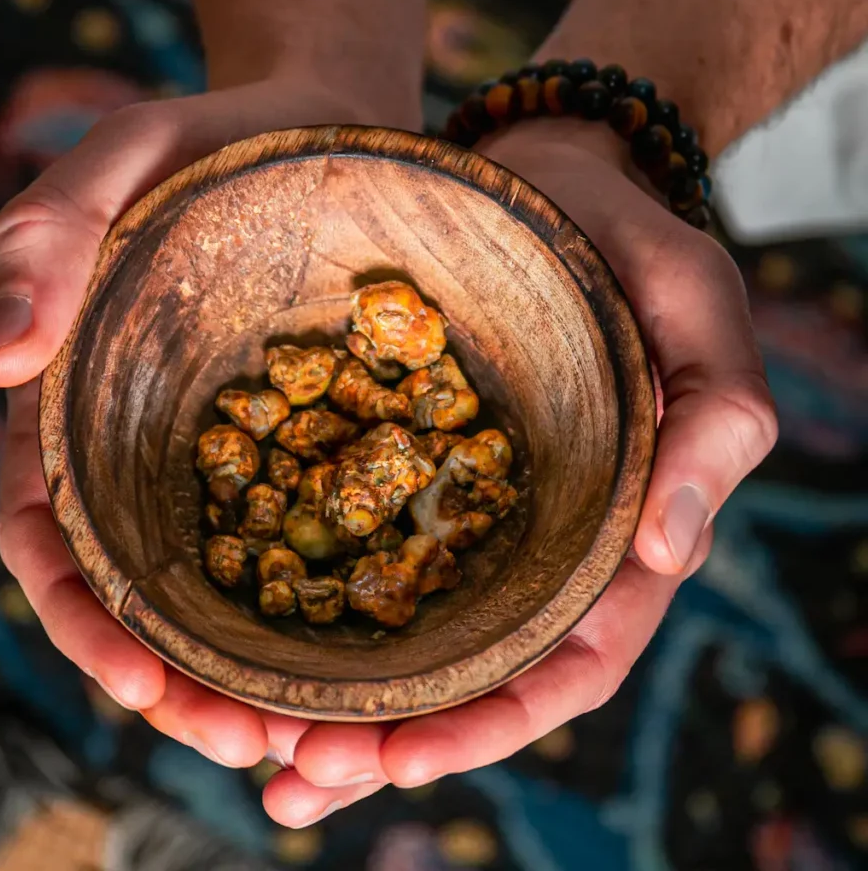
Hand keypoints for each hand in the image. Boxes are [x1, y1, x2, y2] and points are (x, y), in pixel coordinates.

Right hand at [0, 78, 414, 777]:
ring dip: (250, 672)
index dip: (85, 625)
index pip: (55, 544)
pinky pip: (303, 539)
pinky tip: (369, 652)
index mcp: (75, 409)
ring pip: (221, 593)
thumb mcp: (117, 162)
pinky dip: (316, 608)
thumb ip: (44, 240)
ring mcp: (230, 456)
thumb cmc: (204, 145)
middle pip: (140, 597)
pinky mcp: (306, 443)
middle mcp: (146, 452)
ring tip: (311, 738)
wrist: (319, 130)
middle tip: (246, 745)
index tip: (144, 685)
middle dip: (177, 682)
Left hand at [256, 121, 777, 825]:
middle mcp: (539, 540)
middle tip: (294, 778)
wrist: (543, 182)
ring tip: (259, 755)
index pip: (567, 656)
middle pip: (473, 673)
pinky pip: (363, 554)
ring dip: (343, 706)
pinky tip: (247, 646)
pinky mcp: (409, 468)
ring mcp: (469, 511)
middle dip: (391, 738)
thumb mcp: (695, 301)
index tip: (399, 756)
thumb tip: (669, 552)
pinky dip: (317, 613)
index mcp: (618, 526)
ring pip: (413, 636)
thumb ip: (713, 418)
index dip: (491, 719)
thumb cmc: (624, 238)